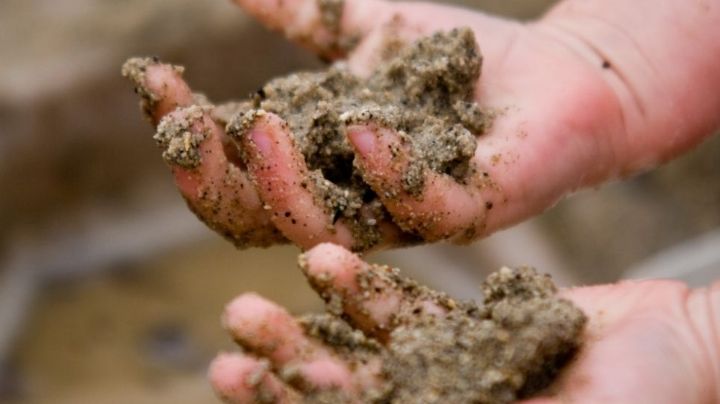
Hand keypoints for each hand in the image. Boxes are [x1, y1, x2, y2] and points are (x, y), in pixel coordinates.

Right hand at [125, 0, 719, 250]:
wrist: (557, 69)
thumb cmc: (459, 62)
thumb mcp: (365, 31)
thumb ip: (302, 16)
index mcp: (324, 169)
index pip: (236, 175)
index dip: (188, 137)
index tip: (154, 82)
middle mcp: (356, 204)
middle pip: (263, 221)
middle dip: (216, 180)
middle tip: (187, 125)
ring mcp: (410, 214)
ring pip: (329, 231)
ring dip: (284, 188)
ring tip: (257, 127)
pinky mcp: (473, 210)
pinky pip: (422, 210)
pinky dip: (387, 172)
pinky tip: (362, 126)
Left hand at [208, 243, 718, 403]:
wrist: (683, 350)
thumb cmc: (642, 402)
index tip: (231, 375)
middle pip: (344, 398)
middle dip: (284, 369)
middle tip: (233, 332)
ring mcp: (452, 376)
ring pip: (365, 352)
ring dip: (308, 326)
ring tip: (254, 299)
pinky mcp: (469, 332)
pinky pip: (409, 311)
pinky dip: (368, 290)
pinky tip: (327, 260)